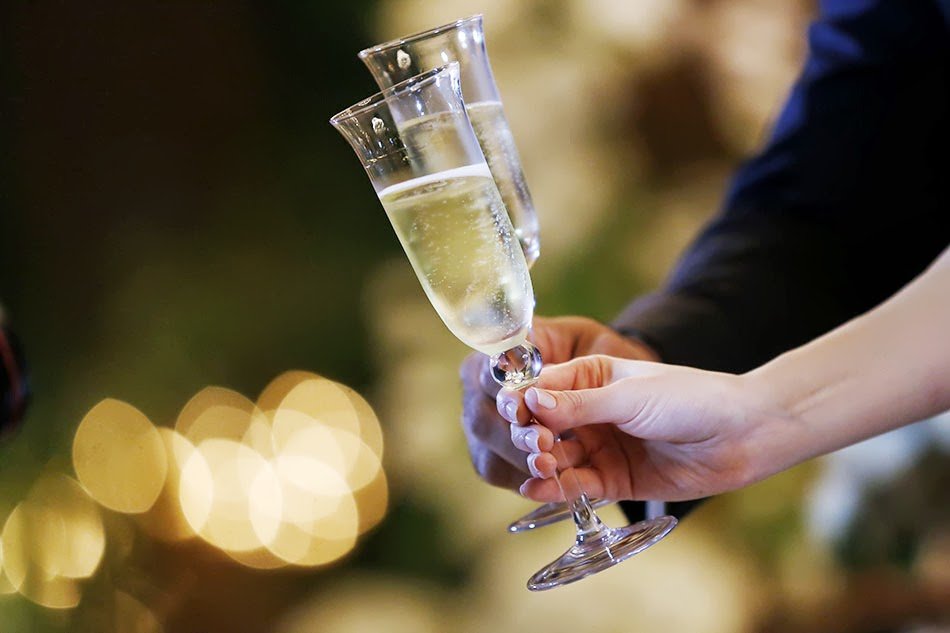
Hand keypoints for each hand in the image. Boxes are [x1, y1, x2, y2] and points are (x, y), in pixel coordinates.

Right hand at [496, 355, 788, 501]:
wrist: (740, 435)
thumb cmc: (689, 399)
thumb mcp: (629, 396)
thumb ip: (579, 404)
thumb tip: (531, 402)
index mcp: (589, 377)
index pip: (542, 387)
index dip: (523, 400)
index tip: (511, 411)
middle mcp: (588, 412)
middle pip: (543, 425)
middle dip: (531, 433)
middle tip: (534, 442)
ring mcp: (600, 446)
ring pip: (556, 457)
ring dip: (542, 461)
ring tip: (539, 463)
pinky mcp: (612, 480)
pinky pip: (576, 484)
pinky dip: (555, 487)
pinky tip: (537, 486)